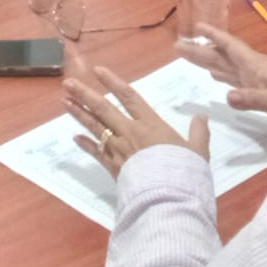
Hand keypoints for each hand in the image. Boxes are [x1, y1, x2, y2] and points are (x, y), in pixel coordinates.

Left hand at [64, 67, 209, 178]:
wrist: (169, 196)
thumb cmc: (184, 171)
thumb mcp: (198, 150)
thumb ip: (199, 132)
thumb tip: (201, 116)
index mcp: (151, 124)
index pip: (129, 97)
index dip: (113, 82)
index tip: (98, 70)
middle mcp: (131, 132)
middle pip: (104, 109)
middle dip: (85, 94)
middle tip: (68, 83)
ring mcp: (119, 149)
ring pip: (95, 127)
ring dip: (78, 114)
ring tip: (64, 101)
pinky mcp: (113, 167)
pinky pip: (96, 153)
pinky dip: (86, 144)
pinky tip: (75, 137)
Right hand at [178, 25, 266, 131]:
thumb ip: (252, 99)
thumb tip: (226, 96)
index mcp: (256, 65)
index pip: (231, 46)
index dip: (214, 36)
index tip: (196, 26)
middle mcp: (252, 68)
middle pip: (222, 55)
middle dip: (201, 49)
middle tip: (178, 46)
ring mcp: (255, 78)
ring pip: (226, 65)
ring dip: (207, 60)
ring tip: (188, 55)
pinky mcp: (258, 89)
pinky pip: (234, 78)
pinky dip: (220, 74)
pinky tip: (212, 74)